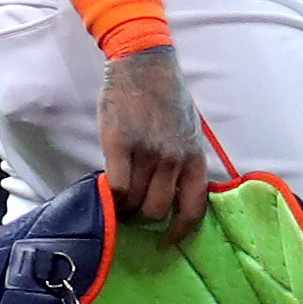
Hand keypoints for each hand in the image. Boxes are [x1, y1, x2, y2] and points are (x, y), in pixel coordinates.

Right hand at [98, 43, 210, 237]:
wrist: (143, 62)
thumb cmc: (166, 96)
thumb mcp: (188, 130)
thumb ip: (183, 161)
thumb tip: (173, 195)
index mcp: (194, 155)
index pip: (194, 207)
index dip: (180, 231)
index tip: (167, 241)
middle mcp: (174, 157)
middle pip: (158, 210)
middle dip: (143, 218)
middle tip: (132, 211)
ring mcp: (148, 152)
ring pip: (136, 202)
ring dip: (125, 208)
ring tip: (118, 200)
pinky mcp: (120, 144)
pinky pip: (117, 187)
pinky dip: (111, 197)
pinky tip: (108, 192)